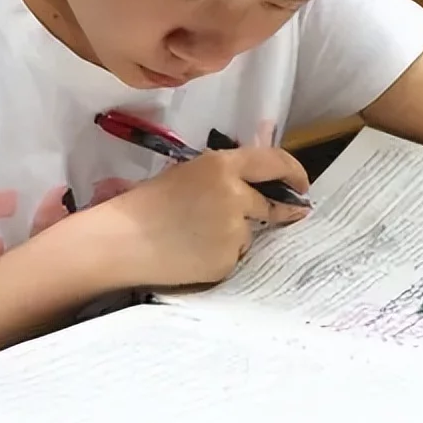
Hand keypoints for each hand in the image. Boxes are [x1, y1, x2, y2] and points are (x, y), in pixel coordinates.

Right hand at [97, 148, 310, 287]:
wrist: (120, 241)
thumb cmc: (146, 205)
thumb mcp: (188, 174)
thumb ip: (225, 175)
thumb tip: (259, 183)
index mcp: (222, 165)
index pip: (276, 162)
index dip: (295, 173)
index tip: (302, 185)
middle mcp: (235, 195)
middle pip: (271, 204)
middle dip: (276, 211)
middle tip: (277, 215)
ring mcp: (234, 230)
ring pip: (250, 234)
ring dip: (236, 235)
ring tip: (197, 237)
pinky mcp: (227, 260)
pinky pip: (234, 257)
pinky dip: (220, 256)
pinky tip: (192, 254)